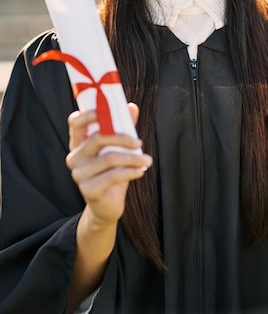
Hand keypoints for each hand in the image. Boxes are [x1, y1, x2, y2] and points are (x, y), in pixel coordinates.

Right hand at [66, 103, 151, 227]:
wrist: (107, 207)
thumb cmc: (112, 173)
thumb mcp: (118, 149)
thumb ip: (122, 128)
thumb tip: (132, 107)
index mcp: (78, 144)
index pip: (75, 123)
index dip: (89, 113)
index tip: (109, 110)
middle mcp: (74, 158)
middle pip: (97, 138)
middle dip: (122, 138)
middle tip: (140, 142)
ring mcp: (79, 174)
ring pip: (109, 158)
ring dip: (133, 158)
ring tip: (147, 160)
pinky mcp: (88, 189)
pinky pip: (113, 175)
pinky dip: (131, 171)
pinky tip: (140, 171)